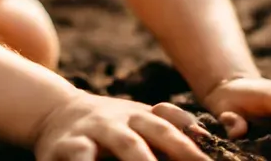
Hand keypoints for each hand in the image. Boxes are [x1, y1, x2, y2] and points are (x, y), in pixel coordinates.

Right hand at [33, 91, 212, 160]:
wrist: (55, 113)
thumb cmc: (110, 126)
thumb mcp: (140, 120)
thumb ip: (173, 126)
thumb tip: (215, 137)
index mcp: (139, 117)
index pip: (171, 128)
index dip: (193, 145)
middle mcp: (118, 121)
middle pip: (152, 133)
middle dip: (177, 149)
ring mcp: (92, 132)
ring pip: (122, 144)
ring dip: (141, 159)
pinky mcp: (65, 147)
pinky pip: (80, 158)